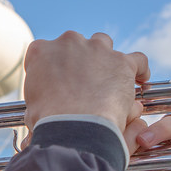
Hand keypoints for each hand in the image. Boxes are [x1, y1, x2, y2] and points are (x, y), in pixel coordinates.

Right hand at [22, 32, 146, 130]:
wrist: (75, 128)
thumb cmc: (50, 123)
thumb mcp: (31, 110)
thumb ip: (36, 101)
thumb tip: (38, 112)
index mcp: (41, 51)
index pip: (45, 51)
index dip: (53, 66)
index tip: (58, 79)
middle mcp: (68, 42)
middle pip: (76, 44)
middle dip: (79, 60)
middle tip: (82, 83)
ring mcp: (97, 49)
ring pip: (104, 45)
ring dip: (106, 59)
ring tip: (110, 78)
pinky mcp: (122, 61)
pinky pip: (137, 59)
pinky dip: (139, 69)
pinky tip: (140, 79)